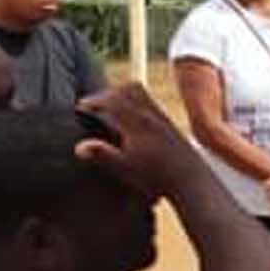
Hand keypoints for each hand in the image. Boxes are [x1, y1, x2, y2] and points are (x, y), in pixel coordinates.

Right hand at [75, 83, 203, 198]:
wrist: (191, 180)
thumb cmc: (157, 176)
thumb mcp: (126, 167)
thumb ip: (103, 154)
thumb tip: (78, 147)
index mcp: (136, 122)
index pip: (110, 101)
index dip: (93, 102)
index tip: (80, 107)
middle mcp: (150, 115)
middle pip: (127, 89)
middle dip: (108, 93)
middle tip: (95, 103)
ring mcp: (162, 118)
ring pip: (141, 92)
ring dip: (123, 93)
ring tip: (112, 106)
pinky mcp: (171, 125)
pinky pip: (151, 102)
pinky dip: (137, 101)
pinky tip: (133, 118)